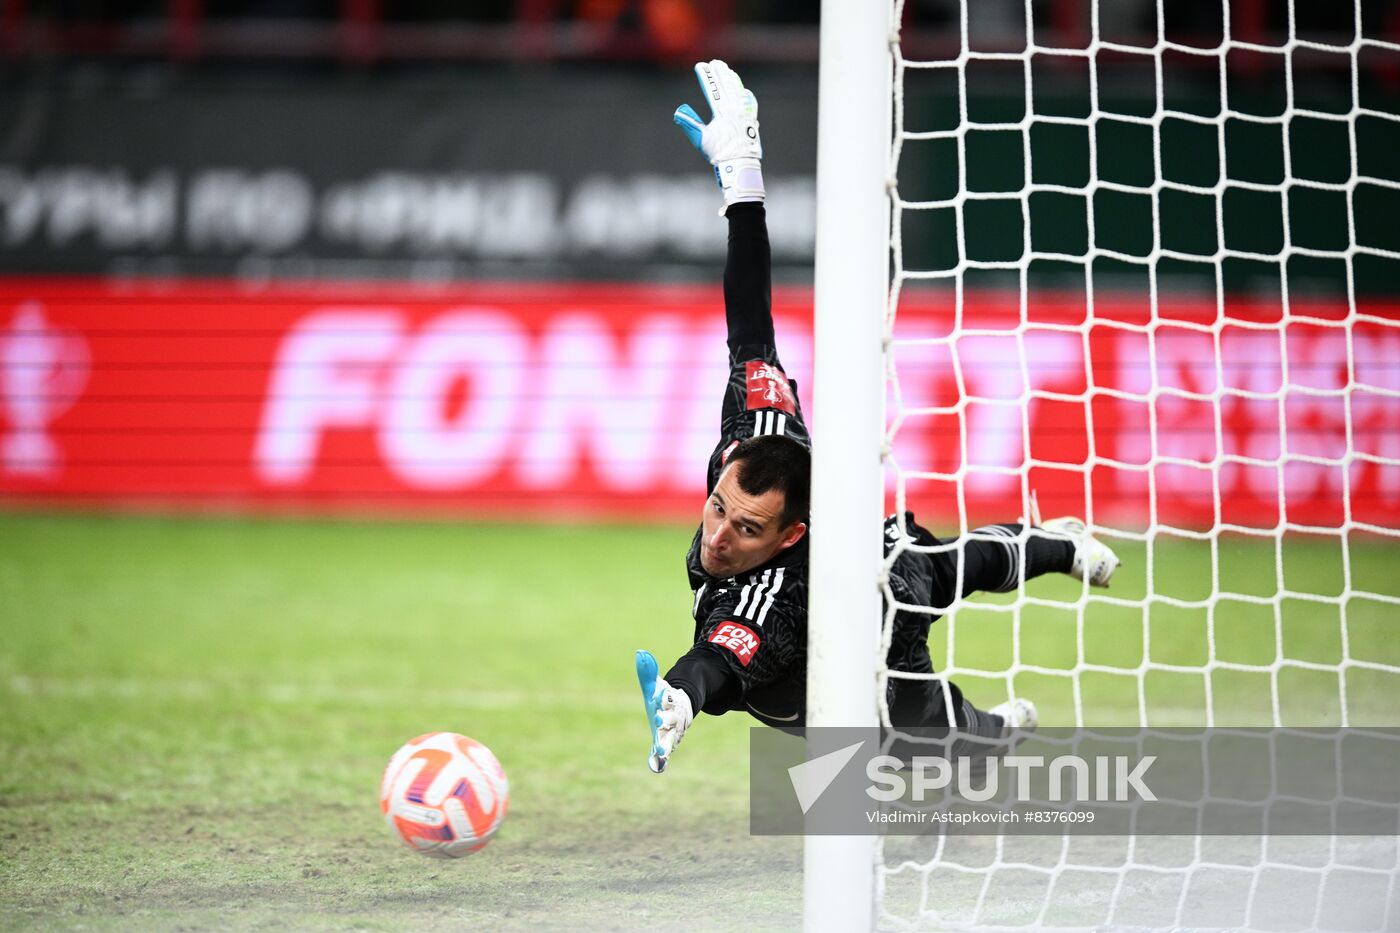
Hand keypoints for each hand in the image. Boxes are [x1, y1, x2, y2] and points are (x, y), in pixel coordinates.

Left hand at [635, 650, 694, 772]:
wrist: (681, 710)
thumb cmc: (664, 696)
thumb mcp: (656, 684)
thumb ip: (647, 671)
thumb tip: (640, 653)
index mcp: (670, 701)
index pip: (669, 698)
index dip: (666, 697)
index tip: (662, 695)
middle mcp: (674, 717)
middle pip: (671, 719)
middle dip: (666, 720)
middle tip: (659, 721)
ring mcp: (673, 731)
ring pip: (670, 738)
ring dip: (666, 744)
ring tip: (661, 751)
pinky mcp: (668, 743)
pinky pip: (664, 753)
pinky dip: (660, 760)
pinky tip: (656, 766)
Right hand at [673, 59, 764, 208]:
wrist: (740, 166)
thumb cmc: (720, 155)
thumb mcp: (702, 140)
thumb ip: (690, 124)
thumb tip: (679, 111)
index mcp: (722, 114)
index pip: (712, 90)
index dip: (706, 77)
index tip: (700, 66)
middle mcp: (735, 111)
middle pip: (727, 87)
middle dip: (720, 74)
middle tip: (715, 63)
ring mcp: (745, 116)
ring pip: (739, 93)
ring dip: (732, 81)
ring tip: (728, 71)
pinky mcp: (751, 123)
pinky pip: (750, 105)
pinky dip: (746, 96)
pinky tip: (744, 91)